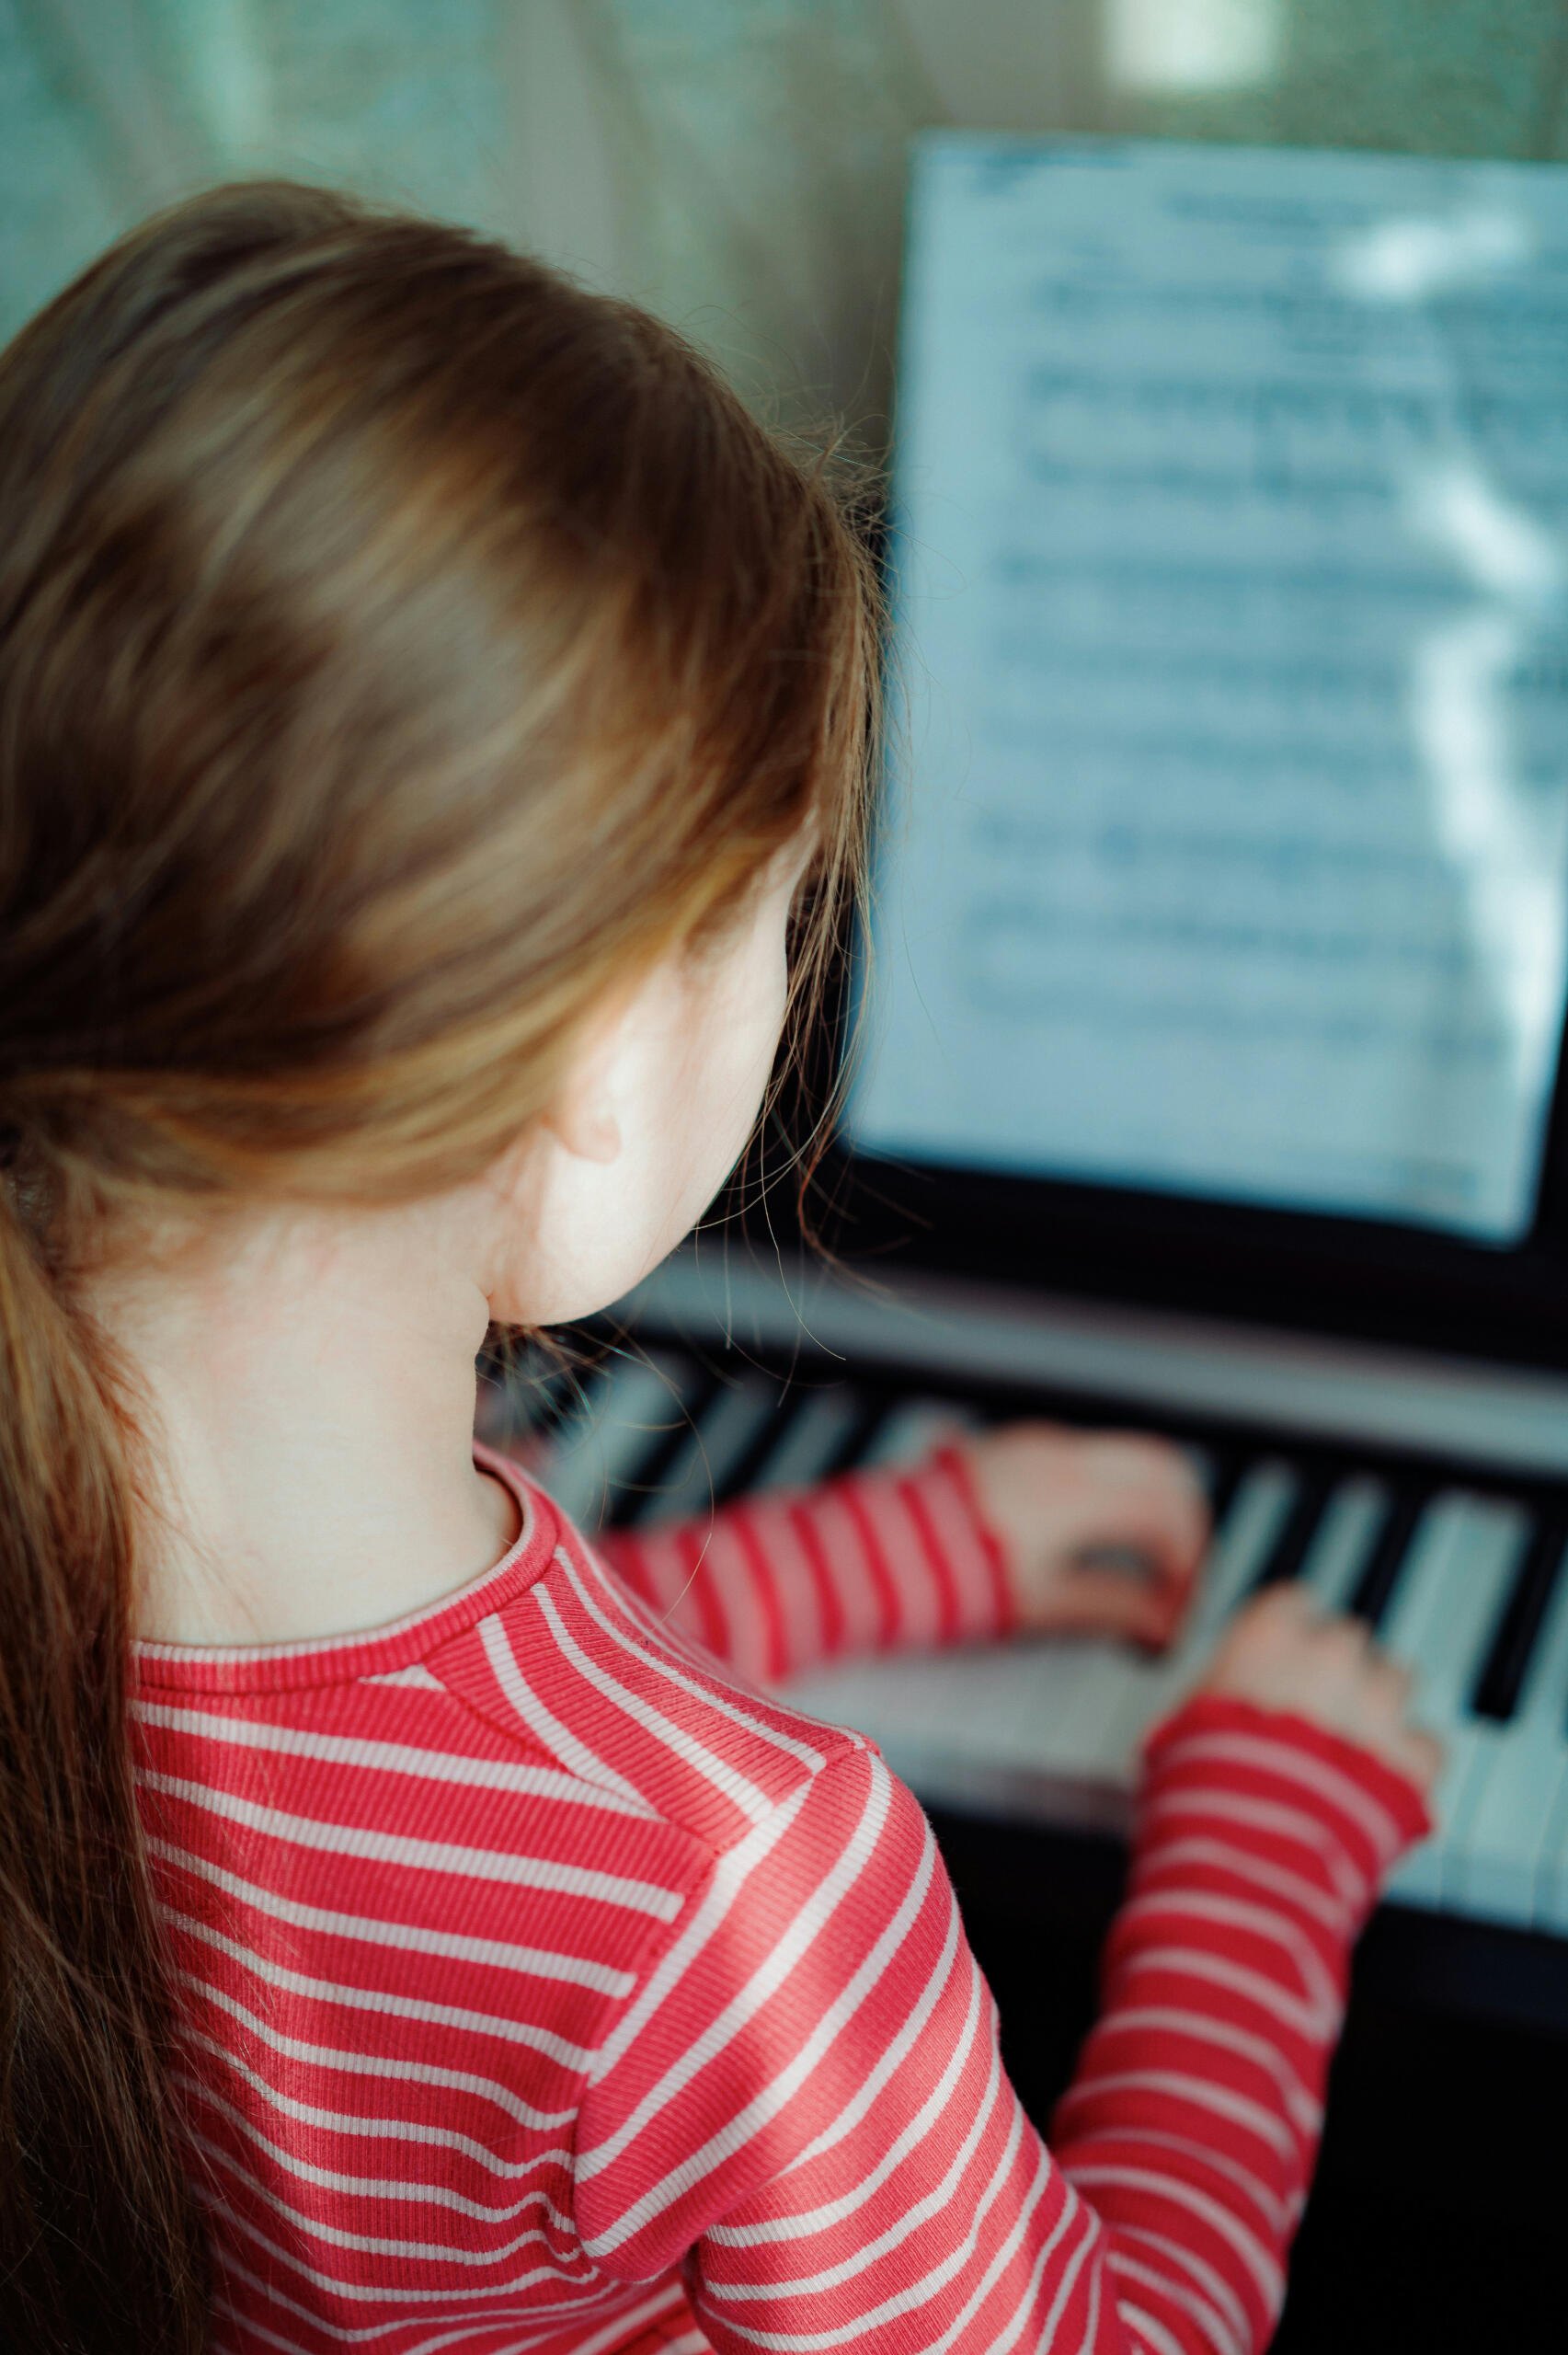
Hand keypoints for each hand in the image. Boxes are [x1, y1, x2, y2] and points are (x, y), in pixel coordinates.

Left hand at [961, 1422, 1208, 1648]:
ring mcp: (1039, 1445)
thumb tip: (1164, 1628)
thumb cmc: (950, 1582)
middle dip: (1184, 1528)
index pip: (1171, 1516)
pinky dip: (1115, 1494)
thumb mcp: (1039, 1607)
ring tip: (1144, 1571)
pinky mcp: (1015, 1450)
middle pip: (1165, 1472)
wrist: (872, 1551)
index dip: (1190, 1569)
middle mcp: (1065, 1454)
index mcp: (1078, 1491)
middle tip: (1180, 1585)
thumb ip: (1112, 1610)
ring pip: (1129, 1458)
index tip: (1178, 1615)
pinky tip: (1100, 1544)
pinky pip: (1089, 1459)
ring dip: (1151, 1508)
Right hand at [1198, 1583, 1441, 1795]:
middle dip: (1336, 1669)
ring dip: (1379, 1705)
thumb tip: (1205, 1712)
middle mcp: (1328, 1658)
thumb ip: (1211, 1702)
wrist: (1245, 1858)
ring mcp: (1377, 1706)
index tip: (1286, 1650)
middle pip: (1348, 1638)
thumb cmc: (1199, 1795)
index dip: (1289, 1631)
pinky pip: (1427, 1746)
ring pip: (1398, 1679)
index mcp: (1268, 1639)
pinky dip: (1411, 1763)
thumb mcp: (1178, 1728)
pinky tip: (1382, 1785)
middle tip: (1314, 1709)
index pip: (1293, 1602)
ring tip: (1352, 1746)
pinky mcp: (1413, 1761)